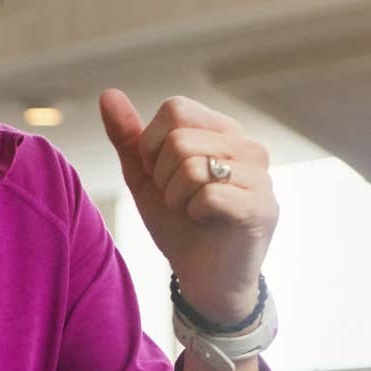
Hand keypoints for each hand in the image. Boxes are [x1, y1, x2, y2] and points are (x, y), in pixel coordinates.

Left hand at [99, 91, 279, 323]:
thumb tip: (108, 94)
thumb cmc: (179, 224)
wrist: (203, 277)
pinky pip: (208, 195)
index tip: (161, 174)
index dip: (151, 145)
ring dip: (176, 197)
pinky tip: (207, 223)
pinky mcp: (262, 208)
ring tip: (192, 211)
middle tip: (178, 199)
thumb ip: (128, 137)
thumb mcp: (144, 178)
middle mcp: (248, 146)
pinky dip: (194, 213)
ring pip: (191, 166)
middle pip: (179, 139)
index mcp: (222, 131)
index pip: (175, 108)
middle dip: (162, 177)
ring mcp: (261, 176)